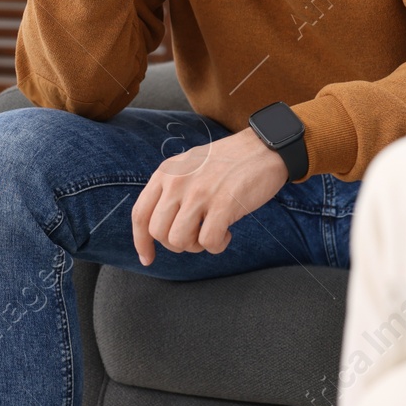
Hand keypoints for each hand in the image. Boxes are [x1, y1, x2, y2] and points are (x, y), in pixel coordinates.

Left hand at [131, 128, 289, 264]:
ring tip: (211, 233)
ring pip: (179, 241)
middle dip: (176, 244)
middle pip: (158, 233)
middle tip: (195, 236)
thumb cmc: (229, 160)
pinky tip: (227, 233)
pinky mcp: (223, 204)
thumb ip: (171, 188)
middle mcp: (178, 182)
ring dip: (196, 246)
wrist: (264, 147)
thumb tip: (158, 225)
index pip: (140, 214)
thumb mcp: (189, 165)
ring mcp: (199, 193)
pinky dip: (217, 246)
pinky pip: (208, 243)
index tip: (147, 258)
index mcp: (166, 172)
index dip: (141, 242)